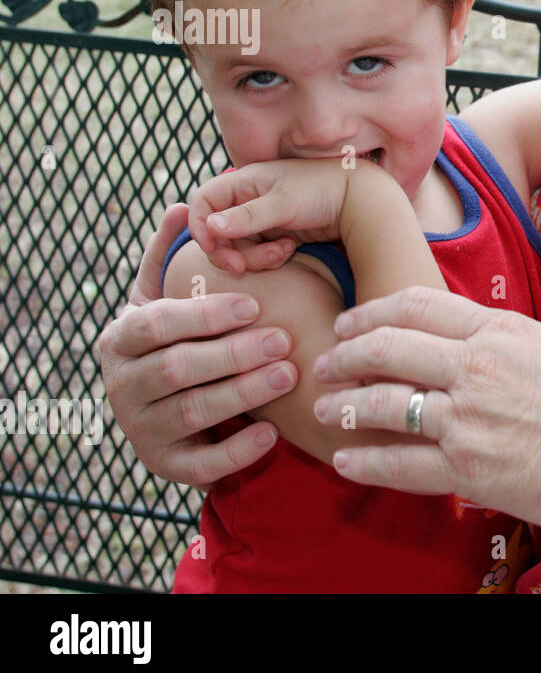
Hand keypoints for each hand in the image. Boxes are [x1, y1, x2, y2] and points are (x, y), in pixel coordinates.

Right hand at [94, 203, 299, 487]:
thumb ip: (169, 254)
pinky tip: (272, 433)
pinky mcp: (164, 465)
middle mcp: (121, 386)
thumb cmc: (175, 338)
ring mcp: (140, 429)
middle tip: (284, 340)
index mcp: (119, 339)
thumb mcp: (164, 296)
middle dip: (233, 354)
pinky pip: (199, 465)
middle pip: (177, 369)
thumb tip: (183, 208)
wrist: (164, 404)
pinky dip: (235, 452)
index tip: (254, 304)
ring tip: (289, 374)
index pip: (157, 323)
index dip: (205, 314)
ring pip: (192, 412)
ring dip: (243, 393)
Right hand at [188, 159, 358, 271]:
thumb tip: (211, 227)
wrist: (359, 202)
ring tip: (284, 251)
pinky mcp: (276, 234)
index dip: (201, 228)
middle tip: (246, 266)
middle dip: (232, 252)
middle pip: (218, 234)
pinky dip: (270, 258)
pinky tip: (291, 249)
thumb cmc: (322, 192)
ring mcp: (261, 219)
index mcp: (243, 182)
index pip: (203, 204)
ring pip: (239, 248)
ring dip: (256, 258)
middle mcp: (248, 200)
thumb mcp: (285, 204)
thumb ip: (248, 217)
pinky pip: (259, 254)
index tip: (214, 249)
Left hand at [311, 287, 540, 532]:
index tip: (351, 321)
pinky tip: (345, 460)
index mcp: (500, 330)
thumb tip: (468, 343)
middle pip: (387, 347)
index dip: (372, 311)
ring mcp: (468, 418)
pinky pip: (398, 463)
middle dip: (345, 353)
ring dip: (344, 405)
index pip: (415, 306)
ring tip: (326, 410)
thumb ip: (504, 341)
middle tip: (326, 362)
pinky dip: (364, 462)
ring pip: (382, 403)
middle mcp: (476, 367)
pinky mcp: (468, 468)